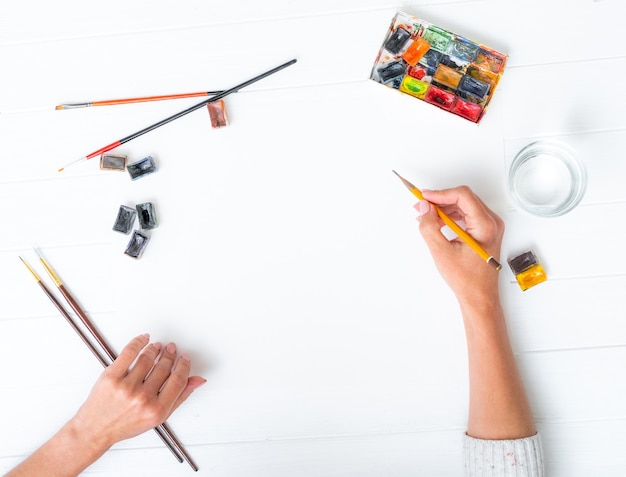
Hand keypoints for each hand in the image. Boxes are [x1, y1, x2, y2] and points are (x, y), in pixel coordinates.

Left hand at [70, 334, 205, 450]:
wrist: (95, 430)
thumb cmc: (125, 424)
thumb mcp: (158, 417)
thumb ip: (180, 397)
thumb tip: (197, 380)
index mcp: (157, 410)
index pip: (178, 380)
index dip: (183, 366)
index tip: (184, 359)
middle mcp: (142, 398)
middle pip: (163, 367)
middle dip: (169, 355)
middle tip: (170, 349)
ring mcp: (126, 387)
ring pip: (147, 358)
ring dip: (155, 349)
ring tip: (156, 347)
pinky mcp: (111, 377)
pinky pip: (129, 352)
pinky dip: (139, 342)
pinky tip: (143, 339)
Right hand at [415, 186, 503, 304]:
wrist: (479, 296)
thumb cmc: (466, 279)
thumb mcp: (441, 252)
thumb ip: (429, 226)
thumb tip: (423, 207)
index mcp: (485, 226)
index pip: (462, 196)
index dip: (440, 194)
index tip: (424, 197)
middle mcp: (492, 223)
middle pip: (463, 198)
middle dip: (440, 200)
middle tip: (422, 205)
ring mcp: (490, 226)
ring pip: (464, 205)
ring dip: (444, 208)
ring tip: (426, 216)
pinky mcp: (485, 231)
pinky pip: (467, 214)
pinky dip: (451, 216)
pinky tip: (437, 222)